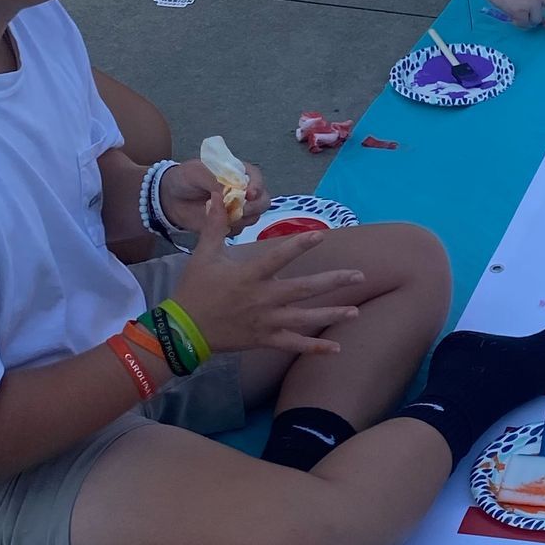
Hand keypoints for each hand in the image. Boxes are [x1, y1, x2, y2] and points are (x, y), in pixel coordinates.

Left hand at [158, 155, 266, 233]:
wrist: (169, 199)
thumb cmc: (184, 179)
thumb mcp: (196, 172)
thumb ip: (214, 179)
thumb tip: (231, 191)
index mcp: (238, 173)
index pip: (257, 178)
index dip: (257, 186)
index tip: (249, 194)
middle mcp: (243, 191)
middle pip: (263, 200)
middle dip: (254, 206)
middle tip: (240, 210)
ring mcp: (238, 209)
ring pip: (253, 217)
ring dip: (241, 219)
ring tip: (221, 216)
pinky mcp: (230, 224)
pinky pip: (239, 230)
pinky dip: (230, 229)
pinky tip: (216, 224)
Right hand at [172, 195, 364, 357]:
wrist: (184, 329)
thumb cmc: (195, 290)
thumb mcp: (204, 255)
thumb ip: (215, 225)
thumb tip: (218, 195)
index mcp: (249, 275)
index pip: (279, 257)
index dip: (300, 245)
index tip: (321, 235)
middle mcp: (263, 298)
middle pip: (304, 289)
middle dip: (333, 282)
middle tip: (359, 276)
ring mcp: (266, 321)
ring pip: (305, 318)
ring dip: (331, 314)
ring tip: (355, 311)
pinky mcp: (265, 339)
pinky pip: (294, 344)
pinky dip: (314, 348)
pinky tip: (336, 348)